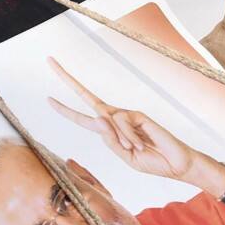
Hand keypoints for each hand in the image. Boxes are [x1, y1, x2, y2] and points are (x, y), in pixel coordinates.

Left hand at [47, 57, 198, 181]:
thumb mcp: (126, 157)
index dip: (65, 110)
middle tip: (49, 60)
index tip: (48, 99)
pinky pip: (122, 121)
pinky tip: (140, 143)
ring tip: (136, 149)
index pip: (84, 118)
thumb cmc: (152, 161)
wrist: (176, 164)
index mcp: (110, 131)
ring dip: (121, 139)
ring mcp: (127, 115)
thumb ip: (110, 141)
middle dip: (67, 80)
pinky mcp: (139, 114)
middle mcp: (116, 119)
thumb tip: (99, 119)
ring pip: (108, 121)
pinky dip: (128, 135)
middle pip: (88, 98)